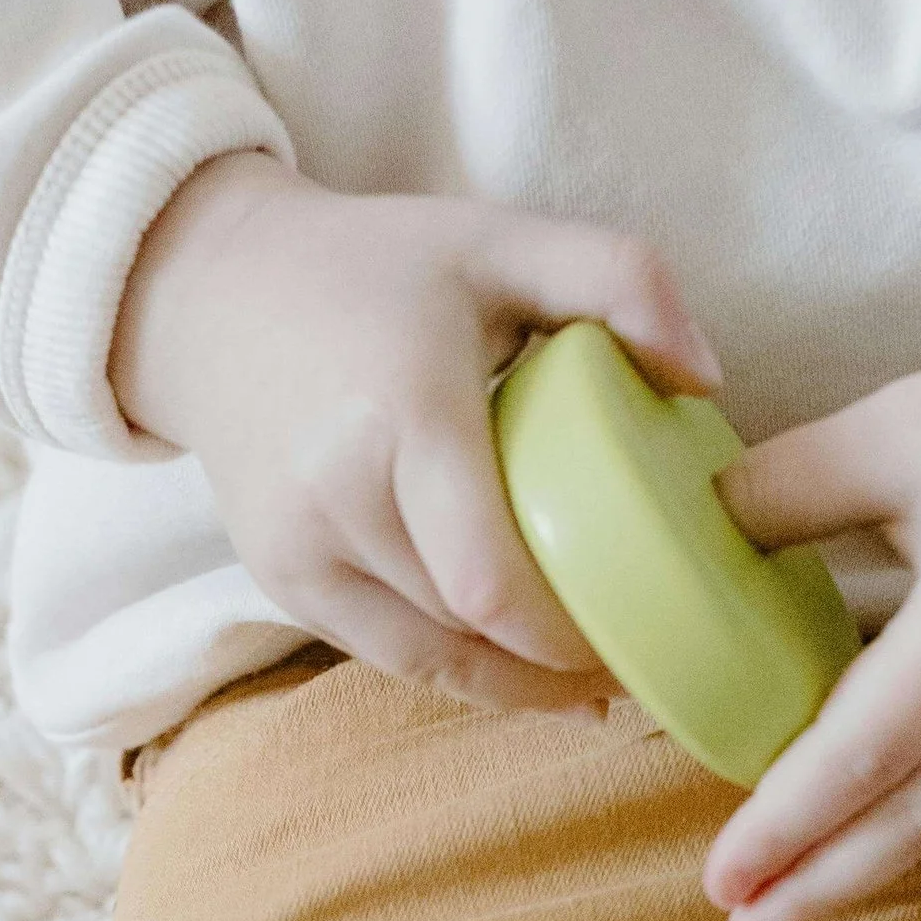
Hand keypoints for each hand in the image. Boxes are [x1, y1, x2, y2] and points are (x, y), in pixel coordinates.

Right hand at [111, 153, 720, 712]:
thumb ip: (621, 279)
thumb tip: (705, 378)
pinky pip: (387, 653)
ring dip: (515, 682)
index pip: (488, 580)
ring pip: (430, 660)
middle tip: (645, 658)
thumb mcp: (502, 239)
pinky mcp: (281, 582)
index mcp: (403, 415)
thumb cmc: (378, 269)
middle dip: (562, 661)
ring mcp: (298, 552)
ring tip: (592, 682)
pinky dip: (459, 667)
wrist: (214, 295)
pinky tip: (519, 668)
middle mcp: (337, 498)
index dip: (567, 636)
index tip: (647, 633)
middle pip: (469, 630)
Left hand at [702, 239, 920, 920]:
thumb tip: (677, 540)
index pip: (864, 750)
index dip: (788, 824)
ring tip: (785, 910)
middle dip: (820, 889)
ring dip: (870, 862)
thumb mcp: (893, 427)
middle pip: (912, 818)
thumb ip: (781, 490)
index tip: (721, 879)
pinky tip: (869, 835)